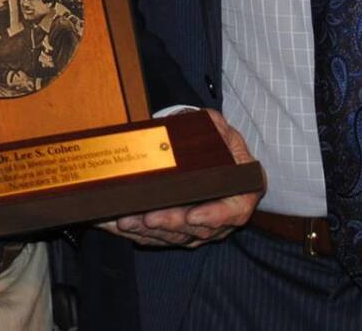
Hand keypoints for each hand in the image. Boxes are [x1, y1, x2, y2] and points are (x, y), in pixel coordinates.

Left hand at [99, 110, 261, 247]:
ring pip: (176, 236)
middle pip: (199, 229)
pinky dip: (140, 234)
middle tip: (147, 217)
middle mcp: (223, 215)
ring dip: (150, 232)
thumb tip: (209, 124)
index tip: (192, 216)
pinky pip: (160, 238)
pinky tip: (120, 227)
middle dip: (170, 224)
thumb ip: (216, 127)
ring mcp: (202, 227)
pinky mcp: (181, 232)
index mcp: (241, 191)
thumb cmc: (213, 141)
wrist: (202, 152)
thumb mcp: (220, 128)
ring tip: (127, 220)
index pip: (234, 211)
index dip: (214, 217)